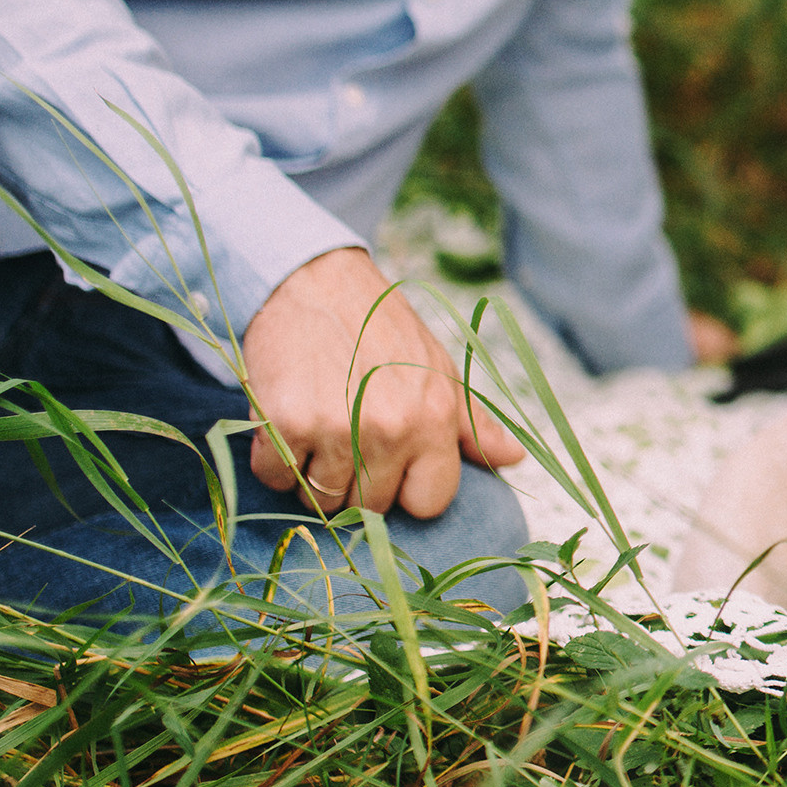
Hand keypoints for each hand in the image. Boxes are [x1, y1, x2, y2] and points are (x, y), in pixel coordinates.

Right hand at [241, 248, 523, 517]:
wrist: (315, 280)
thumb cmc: (381, 330)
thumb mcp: (437, 369)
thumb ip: (473, 423)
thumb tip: (514, 457)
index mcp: (435, 421)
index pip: (428, 503)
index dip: (406, 489)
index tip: (391, 465)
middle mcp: (392, 429)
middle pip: (370, 506)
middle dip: (354, 482)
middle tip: (345, 435)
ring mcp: (338, 429)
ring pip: (320, 497)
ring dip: (311, 473)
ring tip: (317, 424)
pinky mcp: (287, 422)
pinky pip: (275, 475)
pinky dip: (273, 458)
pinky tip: (285, 419)